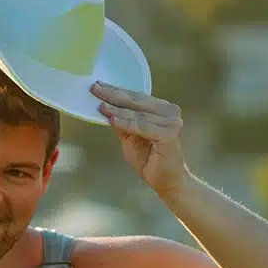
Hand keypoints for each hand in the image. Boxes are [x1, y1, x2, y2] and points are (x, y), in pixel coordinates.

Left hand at [90, 81, 188, 196]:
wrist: (168, 182)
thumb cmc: (150, 160)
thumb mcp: (130, 138)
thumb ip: (122, 122)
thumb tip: (104, 106)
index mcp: (162, 109)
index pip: (136, 97)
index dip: (116, 91)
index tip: (98, 85)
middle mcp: (170, 112)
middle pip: (137, 101)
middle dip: (114, 95)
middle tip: (95, 88)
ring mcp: (172, 122)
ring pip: (138, 114)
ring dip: (117, 109)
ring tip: (100, 106)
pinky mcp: (170, 134)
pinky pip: (142, 126)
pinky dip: (126, 123)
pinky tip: (112, 119)